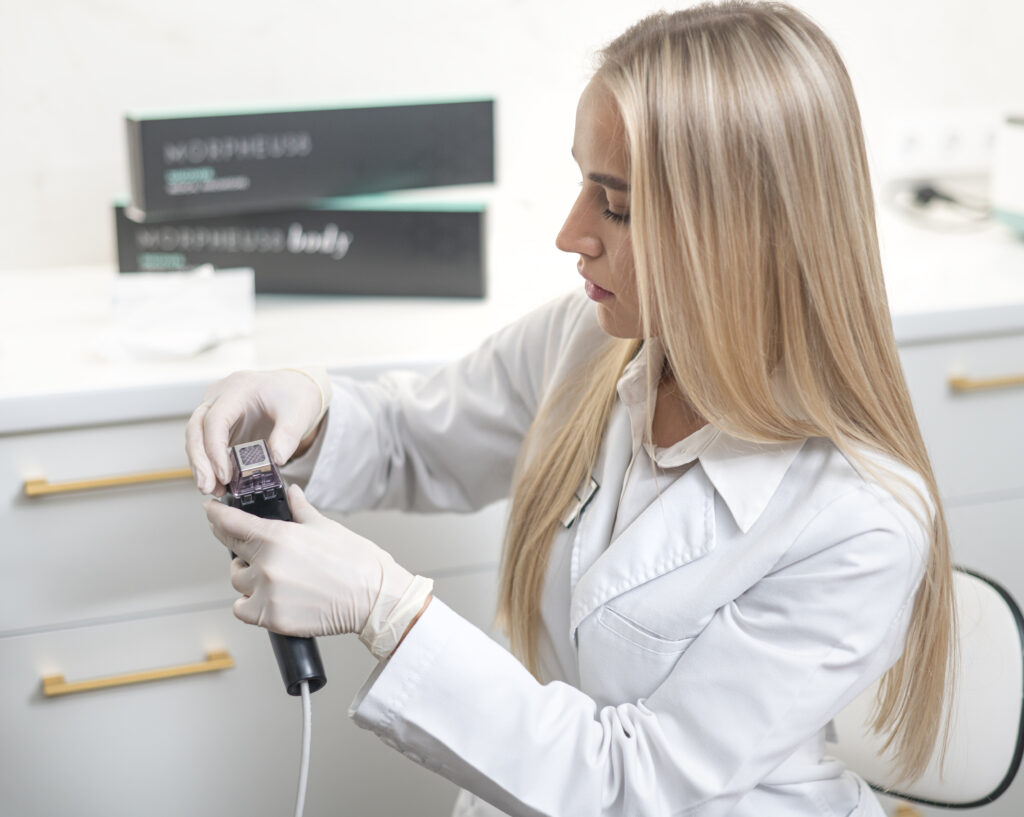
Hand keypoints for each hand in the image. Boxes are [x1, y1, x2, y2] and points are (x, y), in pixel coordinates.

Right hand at [186, 367, 330, 495]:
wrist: (296, 388)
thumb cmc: (295, 396)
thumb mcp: (299, 414)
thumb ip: (288, 436)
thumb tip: (276, 459)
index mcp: (239, 388)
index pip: (216, 419)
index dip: (216, 449)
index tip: (225, 475)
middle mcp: (220, 395)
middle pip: (196, 427)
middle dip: (199, 460)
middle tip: (207, 486)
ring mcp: (216, 407)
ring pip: (195, 436)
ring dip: (201, 465)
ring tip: (212, 489)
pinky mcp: (218, 422)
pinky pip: (205, 443)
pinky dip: (209, 463)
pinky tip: (217, 482)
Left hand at [204, 485, 431, 657]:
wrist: (374, 597)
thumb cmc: (356, 562)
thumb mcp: (325, 526)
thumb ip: (300, 509)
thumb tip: (292, 494)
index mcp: (278, 536)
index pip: (231, 523)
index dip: (216, 515)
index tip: (210, 510)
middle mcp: (267, 564)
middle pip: (232, 551)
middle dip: (237, 546)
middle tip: (252, 547)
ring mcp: (267, 593)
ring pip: (238, 581)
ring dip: (248, 577)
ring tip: (272, 575)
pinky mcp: (271, 617)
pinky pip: (243, 609)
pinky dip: (250, 604)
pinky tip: (269, 597)